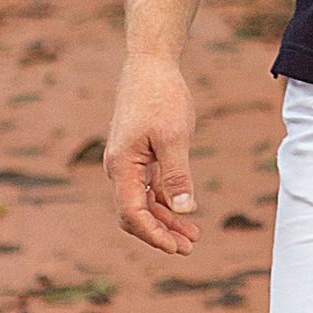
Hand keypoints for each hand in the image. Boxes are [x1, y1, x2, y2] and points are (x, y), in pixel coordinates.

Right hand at [108, 53, 200, 256]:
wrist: (150, 65)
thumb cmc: (161, 97)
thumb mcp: (174, 137)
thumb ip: (178, 176)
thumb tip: (185, 210)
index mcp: (122, 166)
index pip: (132, 214)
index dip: (154, 235)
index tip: (176, 248)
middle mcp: (119, 168)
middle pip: (134, 214)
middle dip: (160, 233)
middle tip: (189, 247)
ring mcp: (128, 162)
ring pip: (143, 202)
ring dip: (165, 219)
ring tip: (192, 235)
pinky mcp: (138, 154)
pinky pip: (148, 187)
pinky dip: (165, 201)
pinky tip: (184, 209)